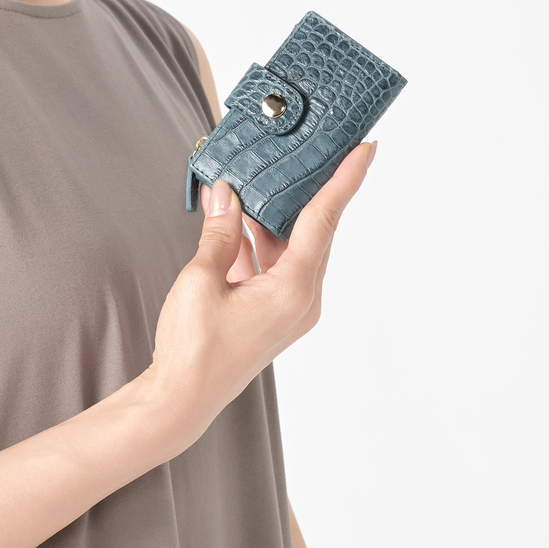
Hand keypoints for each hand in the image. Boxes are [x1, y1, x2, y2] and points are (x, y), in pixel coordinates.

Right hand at [141, 141, 378, 445]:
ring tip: (259, 179)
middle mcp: (303, 299)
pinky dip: (260, 241)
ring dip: (274, 216)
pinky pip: (276, 265)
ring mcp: (290, 308)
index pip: (325, 220)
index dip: (346, 180)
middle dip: (309, 189)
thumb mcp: (202, 279)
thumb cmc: (193, 348)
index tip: (366, 148)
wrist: (182, 399)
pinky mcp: (274, 313)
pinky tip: (238, 220)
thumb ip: (220, 232)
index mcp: (295, 289)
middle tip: (315, 149)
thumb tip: (225, 193)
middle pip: (314, 230)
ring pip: (292, 247)